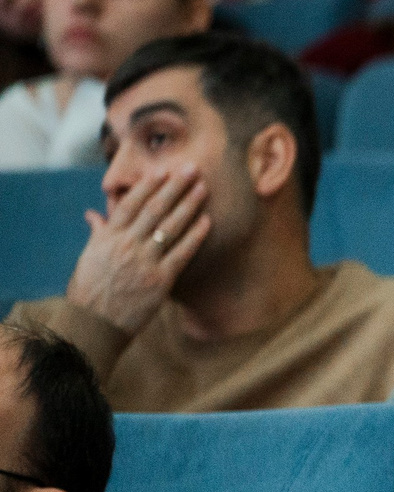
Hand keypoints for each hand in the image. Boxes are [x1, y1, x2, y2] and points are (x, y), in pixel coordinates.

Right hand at [66, 166, 209, 333]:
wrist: (94, 324)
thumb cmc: (89, 290)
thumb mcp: (88, 258)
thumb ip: (98, 234)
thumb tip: (94, 214)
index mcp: (108, 237)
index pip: (130, 204)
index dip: (148, 186)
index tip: (162, 170)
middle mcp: (126, 245)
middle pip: (155, 209)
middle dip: (175, 187)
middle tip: (192, 168)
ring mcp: (144, 262)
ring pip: (170, 227)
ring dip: (189, 205)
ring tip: (203, 188)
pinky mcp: (160, 281)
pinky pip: (181, 253)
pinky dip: (195, 236)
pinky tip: (207, 221)